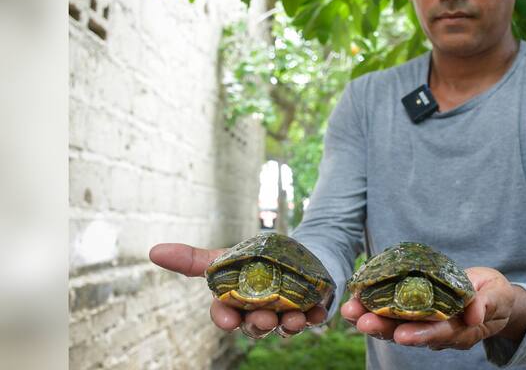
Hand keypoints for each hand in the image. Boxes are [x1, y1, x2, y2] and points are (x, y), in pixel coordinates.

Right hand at [149, 243, 327, 338]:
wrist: (291, 257)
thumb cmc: (251, 263)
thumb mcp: (225, 258)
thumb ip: (193, 259)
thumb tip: (153, 251)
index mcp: (236, 304)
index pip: (226, 316)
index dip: (226, 319)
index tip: (229, 320)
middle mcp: (259, 314)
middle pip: (256, 326)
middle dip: (259, 324)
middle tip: (265, 318)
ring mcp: (286, 314)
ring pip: (285, 327)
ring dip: (290, 325)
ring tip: (295, 318)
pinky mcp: (311, 309)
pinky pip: (314, 317)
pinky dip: (317, 315)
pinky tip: (319, 311)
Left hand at [341, 267, 525, 350]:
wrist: (491, 297)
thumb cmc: (495, 295)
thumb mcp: (498, 295)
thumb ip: (487, 303)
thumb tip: (474, 314)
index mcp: (460, 330)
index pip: (438, 334)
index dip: (420, 334)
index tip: (401, 334)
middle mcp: (437, 332)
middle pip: (408, 333)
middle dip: (384, 328)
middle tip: (362, 321)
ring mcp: (423, 323)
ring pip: (393, 325)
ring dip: (371, 318)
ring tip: (349, 310)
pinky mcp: (414, 312)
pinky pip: (391, 312)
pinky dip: (372, 306)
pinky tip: (356, 299)